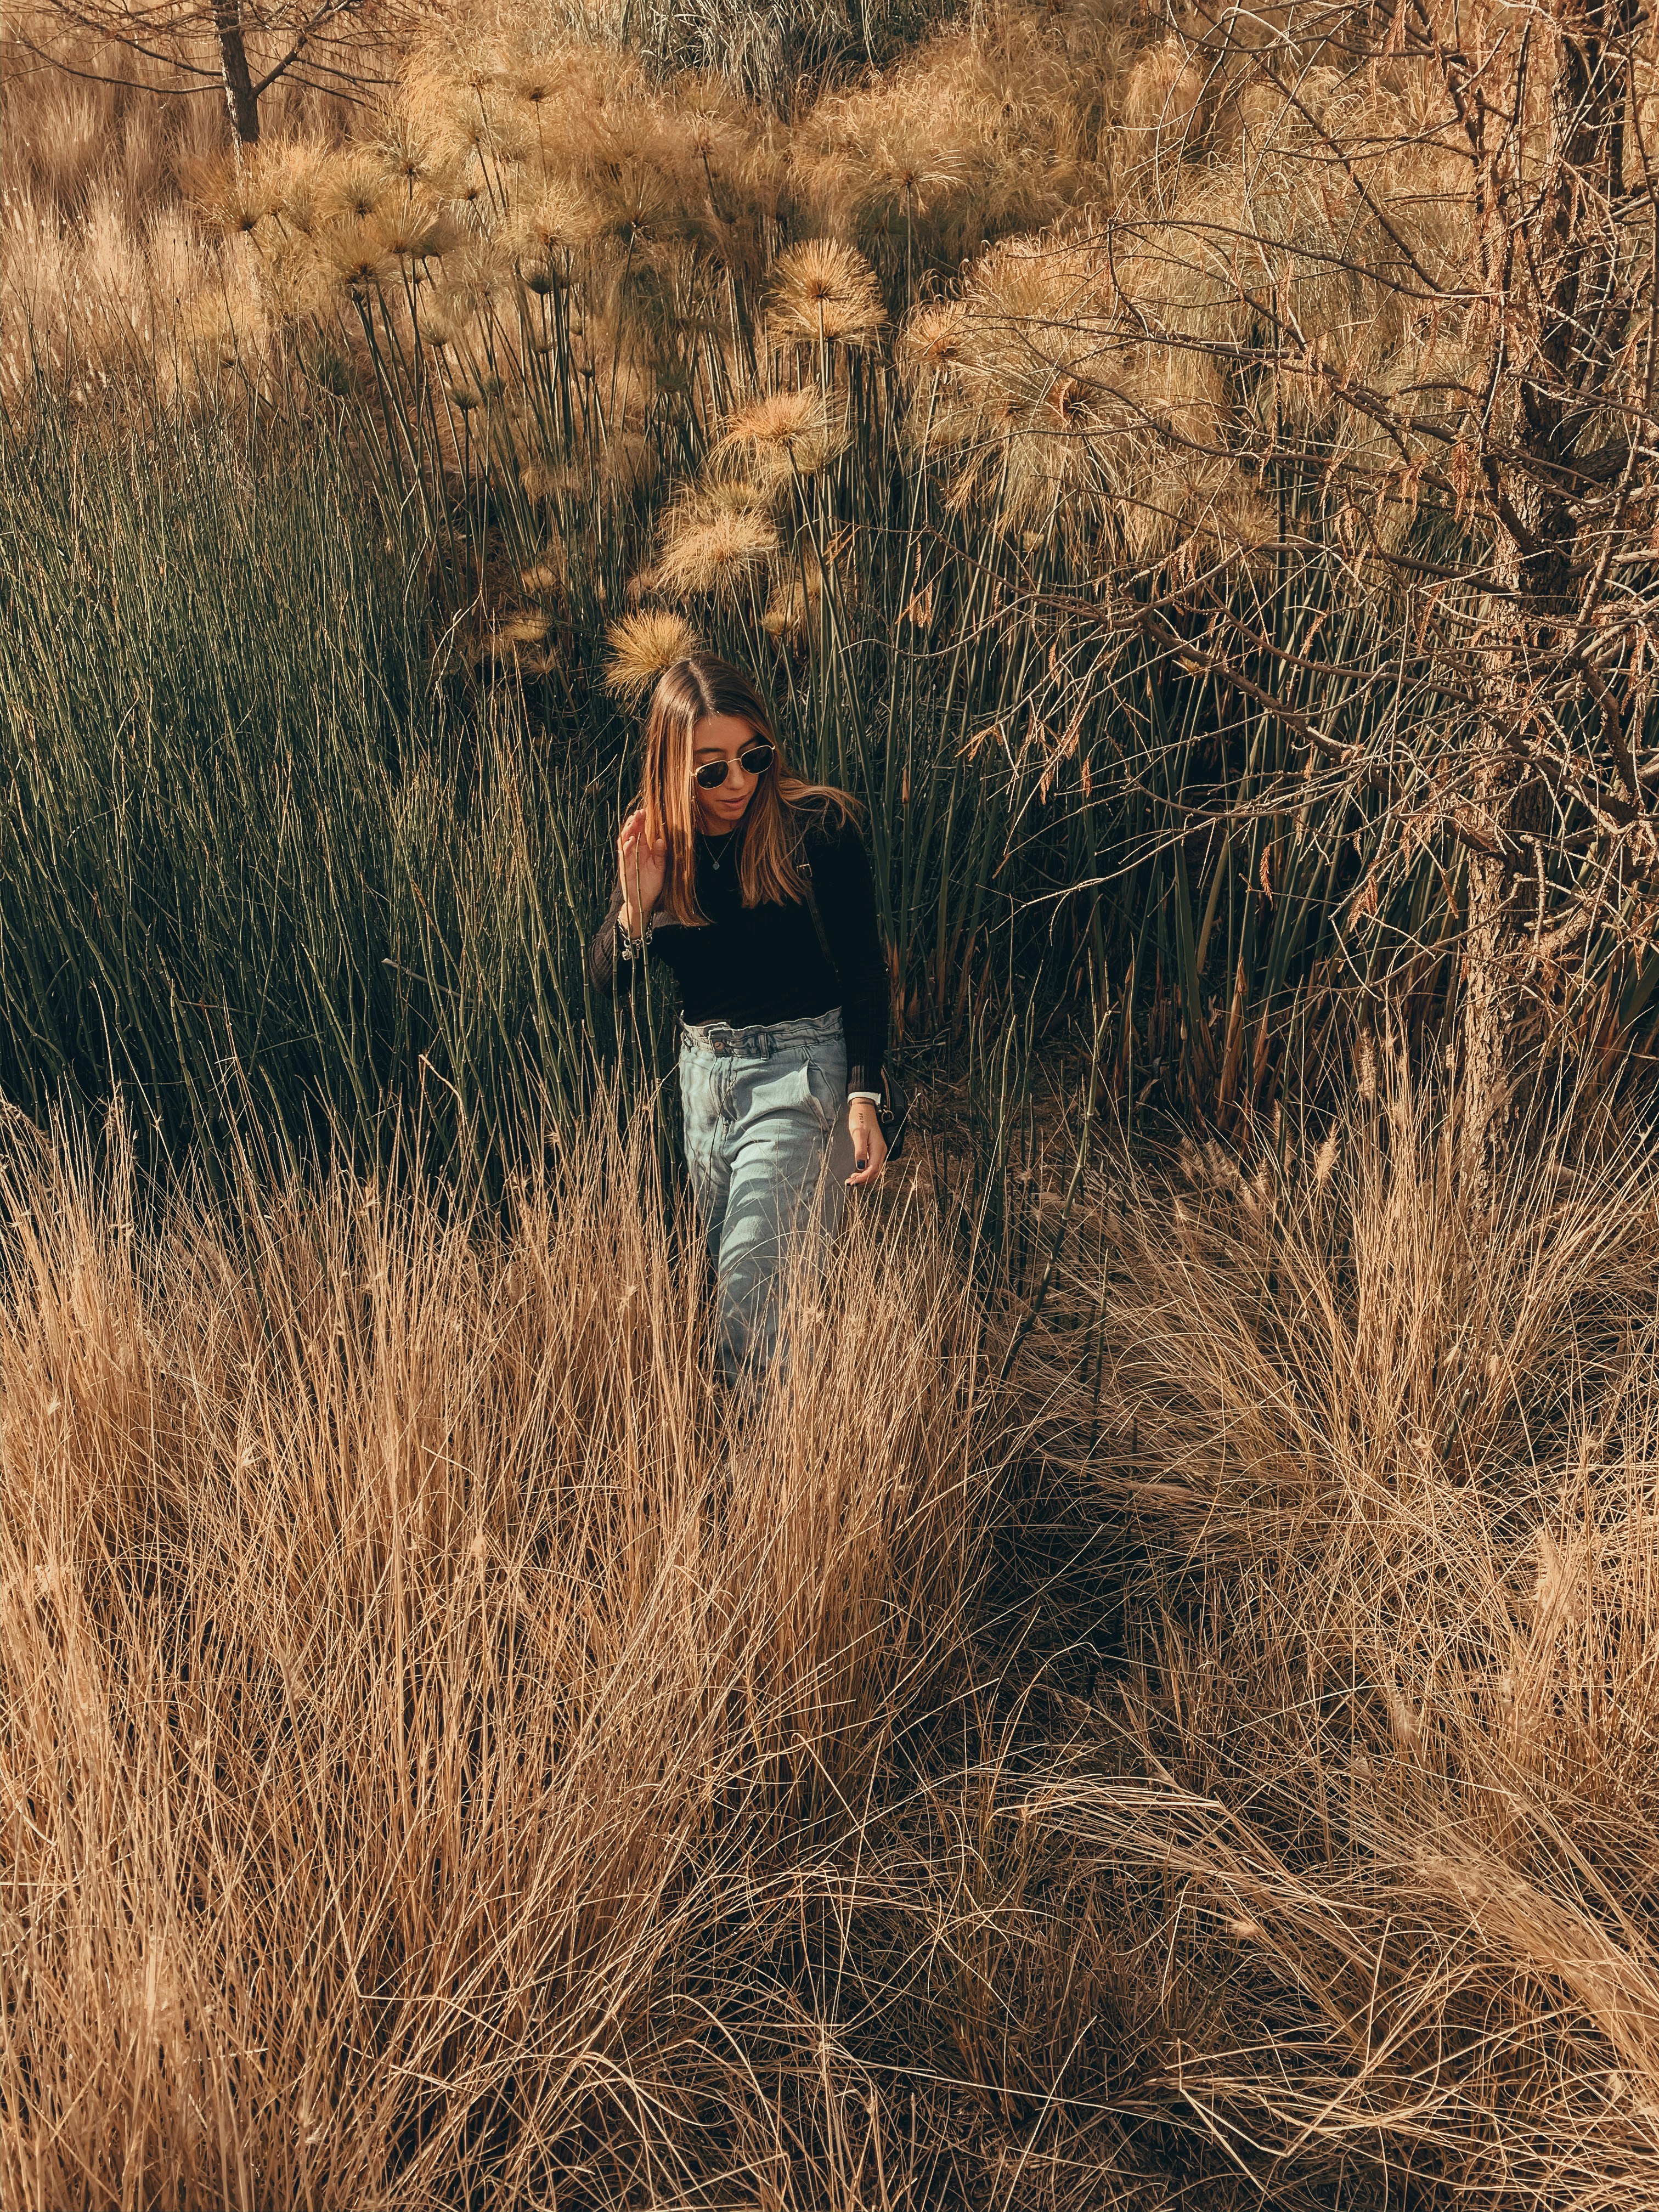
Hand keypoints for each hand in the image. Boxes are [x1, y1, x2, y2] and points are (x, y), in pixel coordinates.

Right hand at [616, 808, 665, 934]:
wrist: (643, 901)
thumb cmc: (652, 884)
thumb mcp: (660, 868)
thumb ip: (661, 855)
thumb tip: (660, 839)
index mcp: (643, 850)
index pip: (641, 832)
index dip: (641, 822)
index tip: (644, 811)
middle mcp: (634, 852)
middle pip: (631, 833)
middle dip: (634, 822)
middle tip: (639, 812)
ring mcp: (627, 859)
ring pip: (624, 841)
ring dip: (628, 830)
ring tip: (633, 821)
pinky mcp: (624, 867)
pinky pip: (624, 854)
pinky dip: (626, 846)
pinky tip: (631, 838)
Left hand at [846, 1099, 886, 1186]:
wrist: (864, 1108)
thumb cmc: (861, 1118)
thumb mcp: (858, 1133)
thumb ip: (860, 1150)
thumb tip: (861, 1166)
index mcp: (878, 1148)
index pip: (873, 1169)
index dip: (863, 1178)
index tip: (852, 1182)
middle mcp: (880, 1151)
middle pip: (875, 1172)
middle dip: (863, 1180)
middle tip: (849, 1183)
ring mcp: (878, 1150)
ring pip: (874, 1170)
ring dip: (863, 1177)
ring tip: (851, 1180)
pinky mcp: (874, 1149)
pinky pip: (871, 1164)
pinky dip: (864, 1171)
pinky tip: (856, 1172)